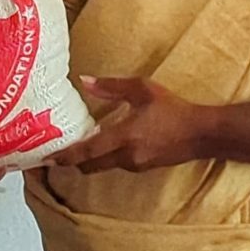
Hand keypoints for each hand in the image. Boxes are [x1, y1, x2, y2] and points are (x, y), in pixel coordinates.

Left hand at [56, 77, 213, 173]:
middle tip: (57, 154)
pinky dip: (106, 157)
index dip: (65, 157)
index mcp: (124, 137)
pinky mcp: (143, 169)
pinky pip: (117, 164)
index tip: (47, 158)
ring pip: (103, 166)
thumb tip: (84, 81)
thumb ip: (111, 86)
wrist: (203, 134)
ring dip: (90, 159)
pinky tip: (105, 145)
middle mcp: (126, 157)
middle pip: (89, 166)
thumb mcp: (143, 90)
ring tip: (78, 146)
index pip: (87, 152)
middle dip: (73, 162)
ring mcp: (135, 166)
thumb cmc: (173, 109)